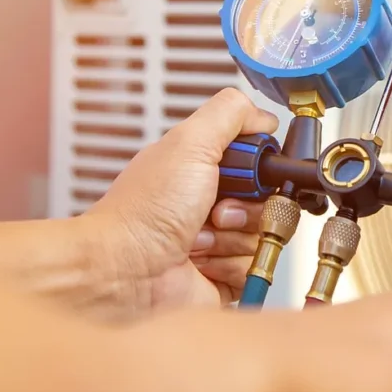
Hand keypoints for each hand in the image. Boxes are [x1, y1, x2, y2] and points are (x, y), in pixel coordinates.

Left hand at [84, 88, 278, 313]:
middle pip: (269, 201)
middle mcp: (211, 205)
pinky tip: (200, 262)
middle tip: (217, 208)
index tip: (247, 173)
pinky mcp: (223, 277)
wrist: (122, 272)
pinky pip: (252, 268)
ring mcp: (218, 242)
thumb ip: (230, 113)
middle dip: (248, 206)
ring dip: (233, 238)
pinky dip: (230, 266)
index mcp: (203, 170)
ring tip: (198, 239)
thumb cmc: (142, 211)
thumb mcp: (189, 142)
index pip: (259, 163)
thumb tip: (265, 115)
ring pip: (262, 236)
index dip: (260, 170)